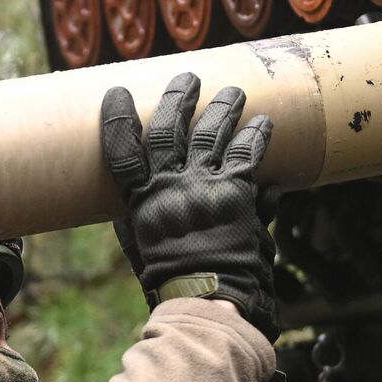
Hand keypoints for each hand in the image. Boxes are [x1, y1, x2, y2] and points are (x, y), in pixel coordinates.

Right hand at [100, 72, 279, 342]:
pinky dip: (257, 136)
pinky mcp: (238, 194)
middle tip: (188, 77)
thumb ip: (137, 223)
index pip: (121, 151)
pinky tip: (265, 123)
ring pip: (212, 134)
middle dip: (178, 99)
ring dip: (224, 108)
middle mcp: (170, 189)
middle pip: (169, 131)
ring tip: (234, 92)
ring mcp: (205, 188)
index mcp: (142, 203)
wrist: (211, 304)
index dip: (116, 119)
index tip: (116, 92)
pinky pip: (249, 154)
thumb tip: (132, 206)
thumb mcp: (142, 253)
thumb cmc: (175, 285)